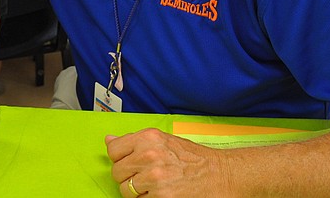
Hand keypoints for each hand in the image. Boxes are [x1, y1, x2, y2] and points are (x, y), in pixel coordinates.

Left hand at [105, 129, 222, 196]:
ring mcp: (154, 178)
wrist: (221, 174)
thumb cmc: (193, 159)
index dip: (120, 159)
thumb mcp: (163, 141)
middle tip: (144, 177)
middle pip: (117, 172)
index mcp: (148, 137)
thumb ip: (135, 141)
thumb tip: (109, 140)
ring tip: (154, 186)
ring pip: (125, 190)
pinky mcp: (161, 197)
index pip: (113, 149)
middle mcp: (149, 155)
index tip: (129, 162)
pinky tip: (162, 194)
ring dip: (137, 192)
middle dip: (127, 177)